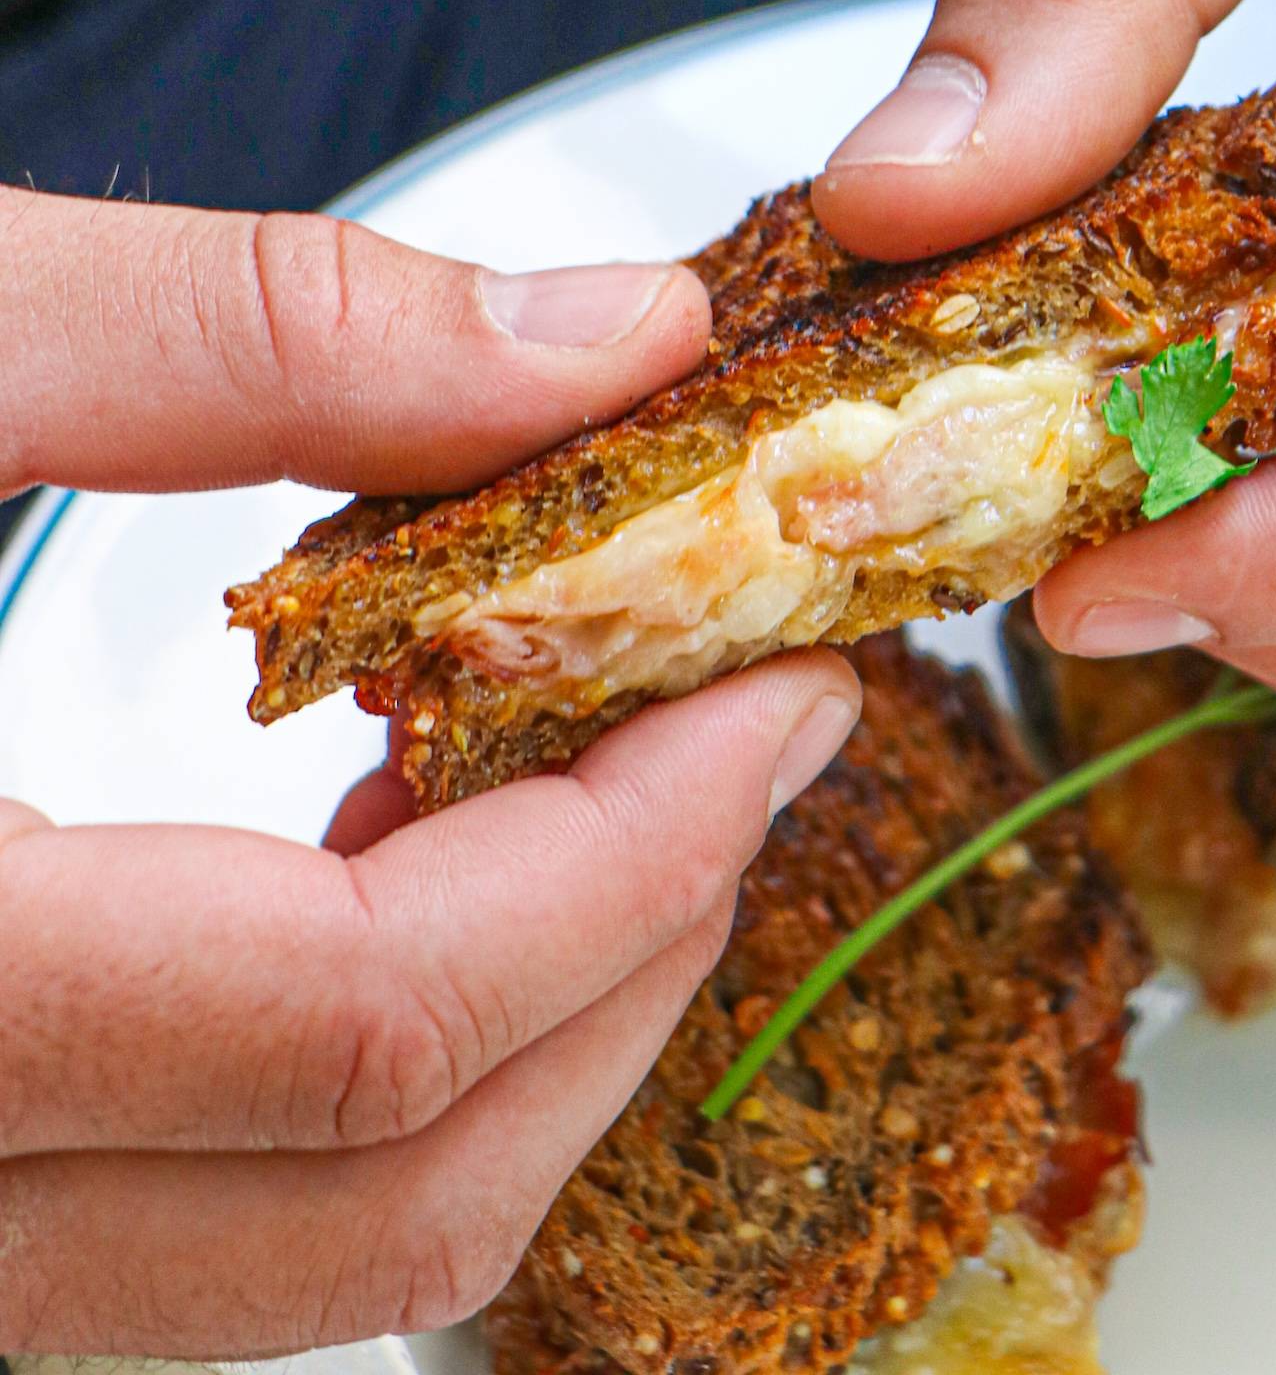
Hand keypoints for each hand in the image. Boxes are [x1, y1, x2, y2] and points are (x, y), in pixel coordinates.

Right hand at [0, 188, 859, 1353]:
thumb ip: (241, 333)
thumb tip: (597, 336)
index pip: (372, 1022)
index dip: (639, 850)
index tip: (773, 670)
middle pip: (380, 1212)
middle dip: (631, 961)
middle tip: (740, 722)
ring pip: (290, 1267)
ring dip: (509, 1034)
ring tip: (580, 774)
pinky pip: (176, 1236)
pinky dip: (346, 1080)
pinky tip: (369, 867)